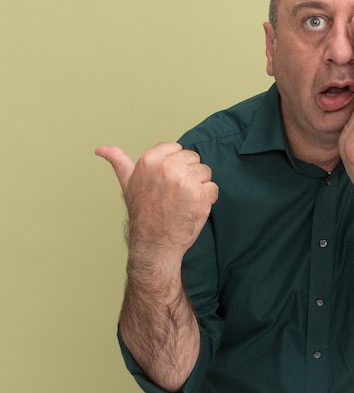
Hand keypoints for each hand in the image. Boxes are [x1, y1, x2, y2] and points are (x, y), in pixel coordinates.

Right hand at [95, 143, 218, 267]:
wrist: (154, 244)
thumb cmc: (143, 214)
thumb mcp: (127, 183)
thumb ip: (118, 162)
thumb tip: (100, 149)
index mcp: (150, 160)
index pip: (178, 149)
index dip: (176, 166)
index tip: (167, 183)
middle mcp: (167, 167)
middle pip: (194, 159)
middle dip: (189, 175)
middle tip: (175, 195)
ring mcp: (184, 181)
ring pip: (205, 173)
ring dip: (199, 187)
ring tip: (183, 202)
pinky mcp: (200, 195)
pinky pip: (213, 188)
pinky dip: (208, 200)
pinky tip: (192, 209)